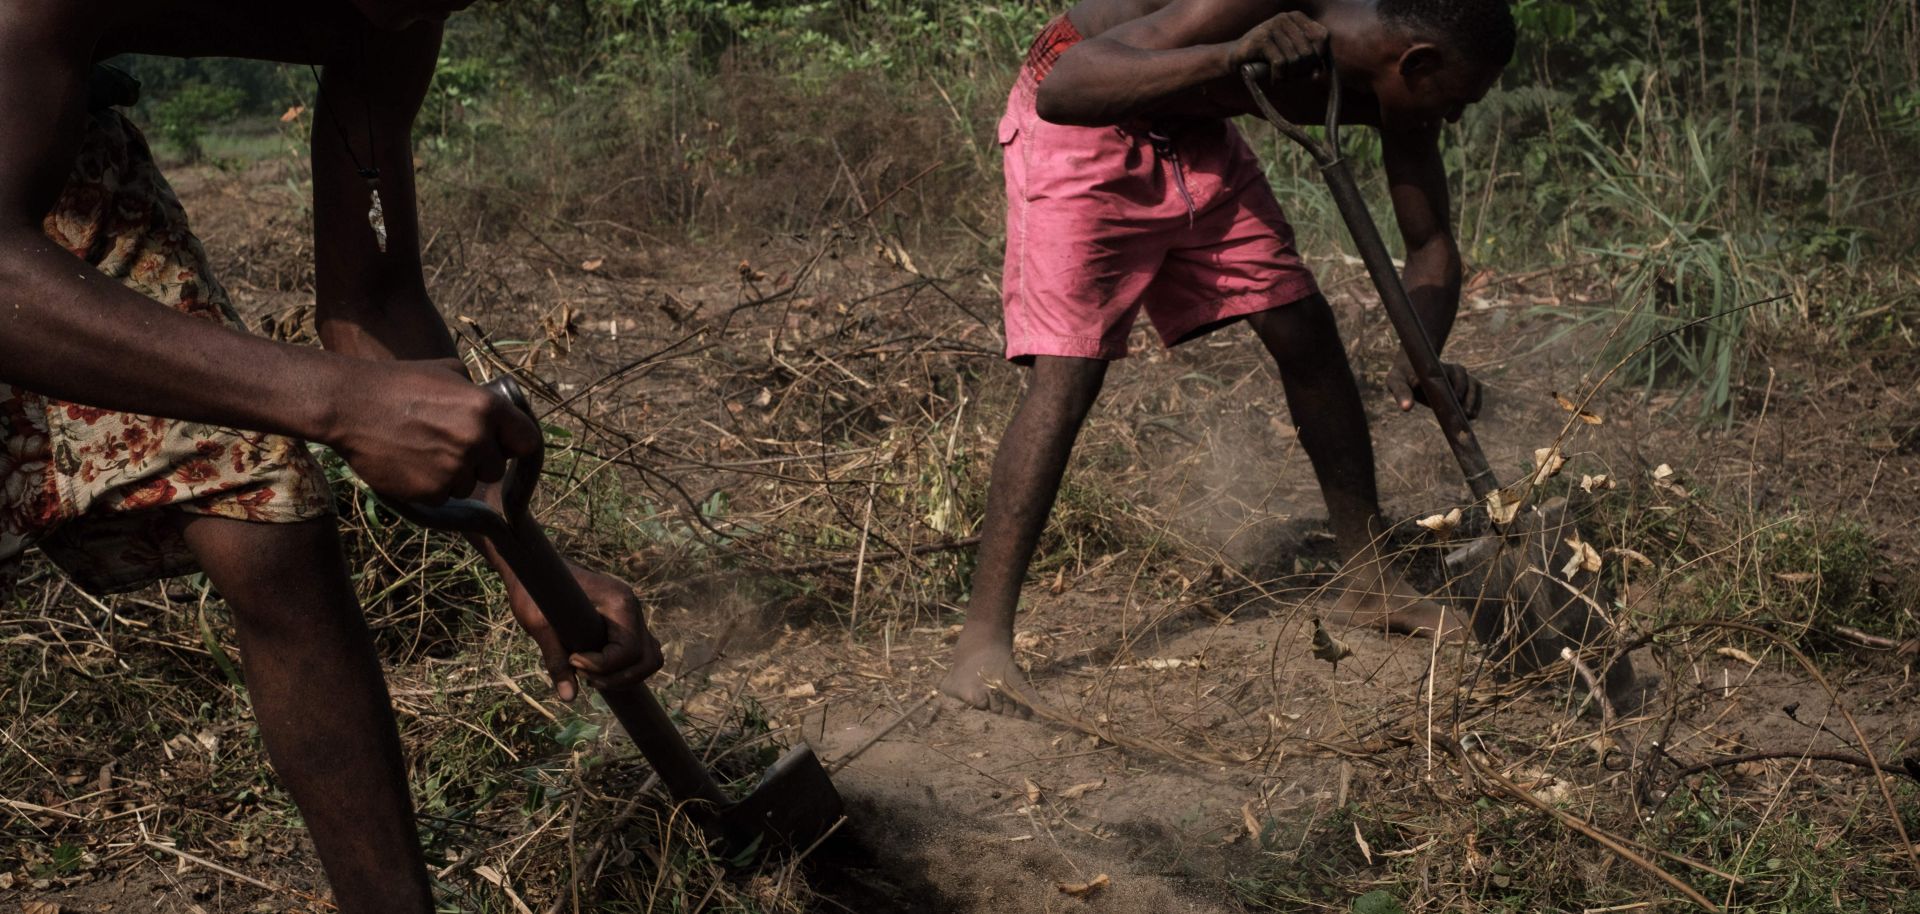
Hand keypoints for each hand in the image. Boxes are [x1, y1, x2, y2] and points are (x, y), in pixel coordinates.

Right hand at [325, 360, 542, 502]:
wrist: (349, 404)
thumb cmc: (398, 382)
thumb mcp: (448, 371)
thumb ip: (479, 392)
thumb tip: (498, 407)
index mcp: (487, 408)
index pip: (528, 441)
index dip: (515, 445)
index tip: (504, 447)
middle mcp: (477, 440)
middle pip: (497, 468)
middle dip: (479, 461)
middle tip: (450, 446)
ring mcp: (454, 468)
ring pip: (469, 485)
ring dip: (454, 475)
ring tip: (423, 451)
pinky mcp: (430, 491)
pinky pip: (443, 496)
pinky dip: (430, 486)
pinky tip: (410, 464)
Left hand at [507, 564, 662, 700]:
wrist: (534, 568)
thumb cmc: (534, 590)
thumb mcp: (540, 625)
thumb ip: (556, 660)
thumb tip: (569, 697)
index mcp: (619, 602)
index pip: (629, 650)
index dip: (602, 666)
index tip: (573, 660)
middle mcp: (632, 609)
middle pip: (648, 659)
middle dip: (618, 677)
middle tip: (584, 676)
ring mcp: (631, 617)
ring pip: (648, 658)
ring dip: (624, 676)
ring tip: (590, 676)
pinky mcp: (624, 624)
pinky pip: (638, 653)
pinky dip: (622, 669)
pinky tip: (593, 669)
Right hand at [1228, 12, 1329, 84]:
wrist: (1236, 60)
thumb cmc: (1266, 59)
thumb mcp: (1291, 58)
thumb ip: (1308, 62)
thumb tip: (1318, 73)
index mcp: (1297, 18)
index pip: (1323, 36)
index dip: (1319, 57)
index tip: (1309, 69)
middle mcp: (1285, 18)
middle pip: (1309, 51)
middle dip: (1302, 70)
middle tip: (1291, 77)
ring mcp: (1272, 26)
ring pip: (1295, 58)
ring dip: (1289, 75)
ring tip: (1280, 78)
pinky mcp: (1261, 39)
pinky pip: (1280, 62)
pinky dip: (1278, 76)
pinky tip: (1273, 79)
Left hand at [1387, 356, 1482, 418]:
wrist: (1409, 370)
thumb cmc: (1401, 376)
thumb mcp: (1396, 381)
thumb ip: (1401, 392)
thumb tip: (1406, 408)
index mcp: (1439, 366)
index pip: (1454, 372)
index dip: (1459, 385)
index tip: (1457, 398)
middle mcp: (1452, 370)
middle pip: (1467, 380)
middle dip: (1468, 397)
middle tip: (1464, 413)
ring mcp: (1459, 377)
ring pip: (1474, 385)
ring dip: (1474, 401)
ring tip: (1469, 417)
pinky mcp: (1463, 385)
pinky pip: (1475, 391)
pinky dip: (1476, 403)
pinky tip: (1471, 417)